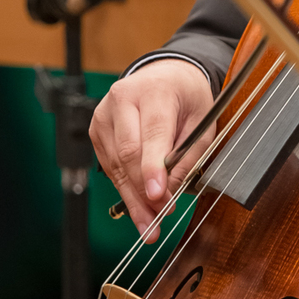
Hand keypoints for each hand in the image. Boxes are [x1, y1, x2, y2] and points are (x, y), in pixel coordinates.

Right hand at [89, 60, 214, 238]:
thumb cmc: (186, 97)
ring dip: (133, 197)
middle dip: (143, 191)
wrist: (165, 75)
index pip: (152, 133)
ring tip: (149, 223)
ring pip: (115, 164)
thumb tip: (168, 192)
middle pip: (128, 152)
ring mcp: (104, 113)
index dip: (153, 169)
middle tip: (158, 219)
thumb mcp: (202, 122)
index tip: (158, 196)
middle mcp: (123, 98)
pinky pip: (109, 165)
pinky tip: (138, 206)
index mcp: (155, 90)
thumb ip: (187, 157)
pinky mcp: (96, 129)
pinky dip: (124, 188)